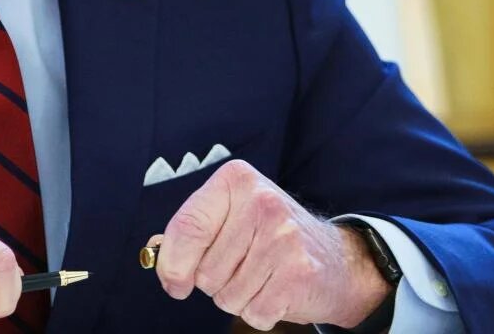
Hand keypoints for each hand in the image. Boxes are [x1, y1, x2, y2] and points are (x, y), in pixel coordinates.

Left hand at [149, 159, 392, 329]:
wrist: (338, 259)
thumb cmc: (272, 237)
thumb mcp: (232, 216)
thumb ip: (192, 230)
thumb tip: (154, 252)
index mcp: (237, 181)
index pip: (187, 227)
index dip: (172, 264)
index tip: (174, 283)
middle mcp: (261, 203)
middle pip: (204, 271)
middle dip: (215, 281)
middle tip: (244, 266)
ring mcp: (282, 237)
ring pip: (226, 295)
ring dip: (238, 297)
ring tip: (262, 276)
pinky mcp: (297, 273)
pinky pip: (253, 312)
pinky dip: (260, 311)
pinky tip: (277, 290)